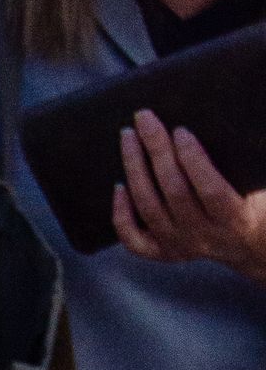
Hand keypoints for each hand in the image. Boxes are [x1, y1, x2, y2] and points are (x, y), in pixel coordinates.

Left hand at [113, 111, 265, 279]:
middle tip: (144, 118)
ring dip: (135, 169)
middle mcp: (205, 237)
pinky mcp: (164, 252)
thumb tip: (237, 124)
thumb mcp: (261, 185)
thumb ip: (250, 161)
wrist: (252, 245)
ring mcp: (181, 246)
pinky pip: (134, 239)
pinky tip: (118, 186)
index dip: (194, 160)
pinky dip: (121, 214)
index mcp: (235, 219)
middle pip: (174, 192)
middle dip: (157, 150)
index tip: (180, 129)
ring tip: (128, 136)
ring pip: (149, 208)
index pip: (211, 190)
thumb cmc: (258, 202)